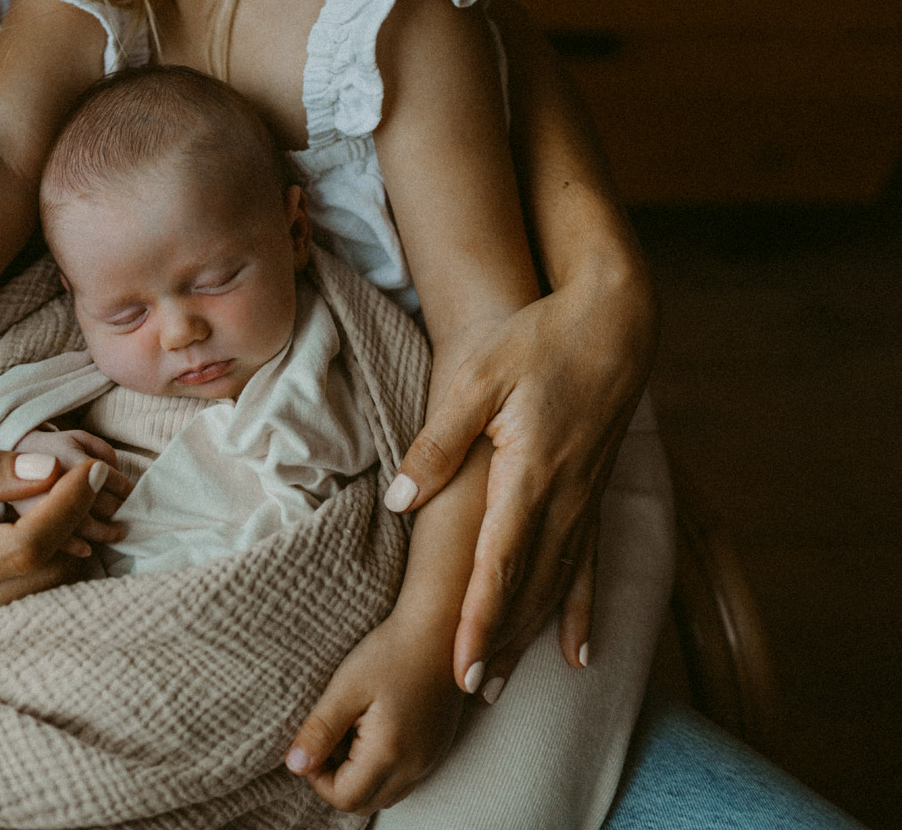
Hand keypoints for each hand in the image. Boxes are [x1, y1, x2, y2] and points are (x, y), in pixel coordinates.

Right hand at [0, 445, 126, 641]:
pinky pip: (28, 599)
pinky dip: (48, 561)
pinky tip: (43, 526)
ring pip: (46, 591)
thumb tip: (50, 471)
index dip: (68, 506)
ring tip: (65, 497)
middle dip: (77, 523)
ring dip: (68, 543)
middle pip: (47, 574)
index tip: (94, 471)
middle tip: (86, 478)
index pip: (25, 546)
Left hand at [285, 613, 463, 813]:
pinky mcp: (435, 750)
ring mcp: (430, 761)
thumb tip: (295, 766)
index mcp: (390, 754)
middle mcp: (415, 767)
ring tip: (350, 730)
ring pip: (384, 794)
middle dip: (337, 781)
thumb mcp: (346, 687)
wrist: (440, 632)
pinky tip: (371, 729)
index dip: (318, 779)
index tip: (312, 743)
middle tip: (329, 737)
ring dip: (359, 776)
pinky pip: (402, 779)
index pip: (344, 798)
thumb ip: (320, 730)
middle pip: (364, 803)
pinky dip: (380, 768)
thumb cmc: (390, 652)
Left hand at [384, 273, 654, 698]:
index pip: (500, 563)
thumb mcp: (476, 380)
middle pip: (529, 587)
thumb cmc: (537, 340)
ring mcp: (586, 500)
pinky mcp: (596, 493)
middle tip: (470, 694)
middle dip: (499, 643)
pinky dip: (580, 612)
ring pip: (556, 585)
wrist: (615, 320)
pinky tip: (579, 652)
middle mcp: (565, 498)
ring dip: (528, 637)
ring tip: (502, 685)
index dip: (480, 619)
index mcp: (530, 474)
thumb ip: (438, 443)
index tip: (461, 665)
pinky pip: (588, 566)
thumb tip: (398, 499)